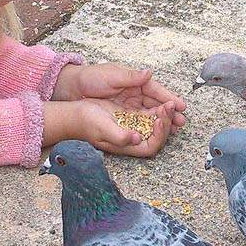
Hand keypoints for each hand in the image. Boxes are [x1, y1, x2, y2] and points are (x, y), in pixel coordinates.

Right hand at [43, 98, 176, 157]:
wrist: (75, 113)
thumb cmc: (87, 123)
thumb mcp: (103, 129)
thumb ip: (119, 136)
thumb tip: (136, 139)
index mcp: (128, 145)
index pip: (151, 146)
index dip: (160, 135)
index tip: (160, 119)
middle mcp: (133, 138)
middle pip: (157, 135)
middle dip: (167, 121)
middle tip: (171, 106)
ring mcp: (133, 127)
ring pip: (155, 123)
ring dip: (165, 114)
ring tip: (170, 103)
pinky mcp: (131, 116)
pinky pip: (148, 114)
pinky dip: (157, 108)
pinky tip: (161, 100)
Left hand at [52, 63, 186, 133]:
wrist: (72, 89)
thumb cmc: (91, 78)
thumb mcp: (111, 75)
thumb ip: (131, 77)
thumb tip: (148, 73)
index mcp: (136, 81)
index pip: (156, 90)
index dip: (169, 98)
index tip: (181, 105)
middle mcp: (136, 92)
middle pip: (157, 103)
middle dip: (170, 112)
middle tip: (182, 120)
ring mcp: (130, 104)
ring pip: (151, 113)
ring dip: (163, 120)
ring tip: (175, 128)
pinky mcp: (124, 114)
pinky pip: (140, 120)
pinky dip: (150, 125)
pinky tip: (158, 131)